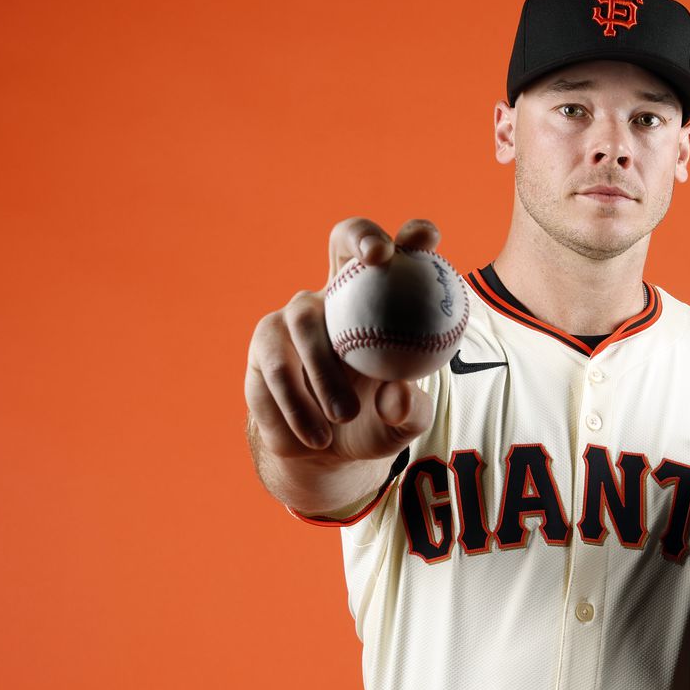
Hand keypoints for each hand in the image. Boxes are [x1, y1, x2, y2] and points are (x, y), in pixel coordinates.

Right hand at [245, 218, 439, 465]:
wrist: (322, 453)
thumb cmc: (374, 423)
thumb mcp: (402, 425)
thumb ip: (409, 411)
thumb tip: (399, 394)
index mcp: (381, 303)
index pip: (402, 256)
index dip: (412, 237)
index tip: (426, 239)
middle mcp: (338, 293)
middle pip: (343, 239)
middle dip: (361, 236)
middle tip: (378, 258)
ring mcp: (295, 313)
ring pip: (306, 325)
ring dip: (322, 376)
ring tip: (341, 419)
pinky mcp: (263, 344)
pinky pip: (275, 371)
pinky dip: (295, 410)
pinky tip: (310, 439)